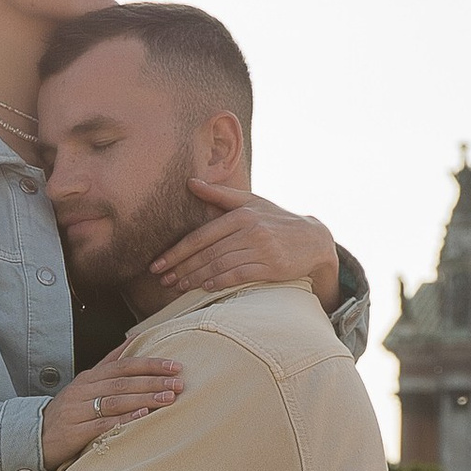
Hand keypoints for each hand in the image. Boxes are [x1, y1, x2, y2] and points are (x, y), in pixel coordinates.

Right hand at [41, 356, 182, 470]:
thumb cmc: (68, 411)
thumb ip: (110, 362)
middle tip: (179, 383)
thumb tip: (135, 338)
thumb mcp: (86, 383)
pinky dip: (124, 419)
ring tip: (168, 399)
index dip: (150, 364)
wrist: (34, 436)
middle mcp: (84, 390)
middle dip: (153, 381)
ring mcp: (78, 410)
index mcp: (90, 377)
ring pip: (115, 401)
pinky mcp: (75, 431)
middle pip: (122, 382)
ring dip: (144, 398)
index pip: (124, 365)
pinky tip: (142, 415)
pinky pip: (102, 423)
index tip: (175, 366)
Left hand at [147, 176, 340, 309]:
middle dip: (182, 268)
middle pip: (207, 253)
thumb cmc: (275, 219)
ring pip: (220, 266)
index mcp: (241, 213)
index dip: (177, 251)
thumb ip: (220, 195)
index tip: (157, 264)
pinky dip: (221, 282)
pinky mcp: (272, 265)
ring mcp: (262, 248)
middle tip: (163, 280)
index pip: (201, 236)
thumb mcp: (251, 201)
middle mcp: (250, 229)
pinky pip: (240, 275)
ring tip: (179, 286)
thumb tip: (190, 182)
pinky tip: (207, 288)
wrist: (313, 238)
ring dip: (196, 278)